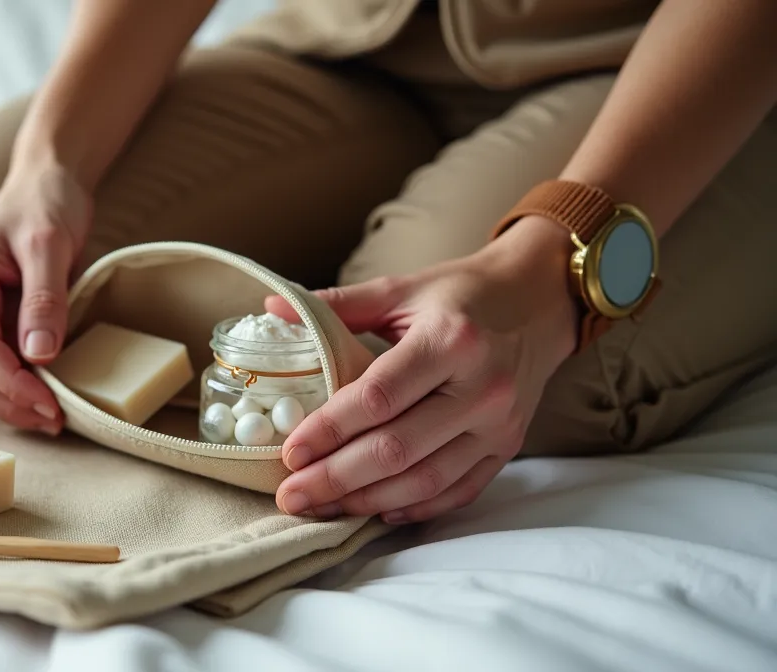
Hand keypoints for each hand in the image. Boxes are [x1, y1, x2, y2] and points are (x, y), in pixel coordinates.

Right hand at [0, 163, 91, 433]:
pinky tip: (47, 397)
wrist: (47, 182)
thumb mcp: (49, 244)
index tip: (51, 403)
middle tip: (56, 419)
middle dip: (9, 403)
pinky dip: (17, 388)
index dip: (12, 384)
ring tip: (54, 416)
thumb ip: (44, 299)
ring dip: (11, 402)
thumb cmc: (45, 202)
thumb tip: (39, 356)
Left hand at [267, 217, 579, 523]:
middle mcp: (481, 387)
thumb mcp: (401, 289)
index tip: (289, 452)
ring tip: (320, 507)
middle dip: (335, 479)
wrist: (544, 299)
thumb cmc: (462, 293)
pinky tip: (375, 510)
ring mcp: (499, 424)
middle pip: (397, 449)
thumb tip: (270, 308)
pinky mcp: (508, 447)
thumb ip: (337, 304)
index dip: (329, 429)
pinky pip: (458, 491)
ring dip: (366, 501)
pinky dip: (414, 507)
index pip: (378, 397)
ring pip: (424, 480)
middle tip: (290, 495)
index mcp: (450, 340)